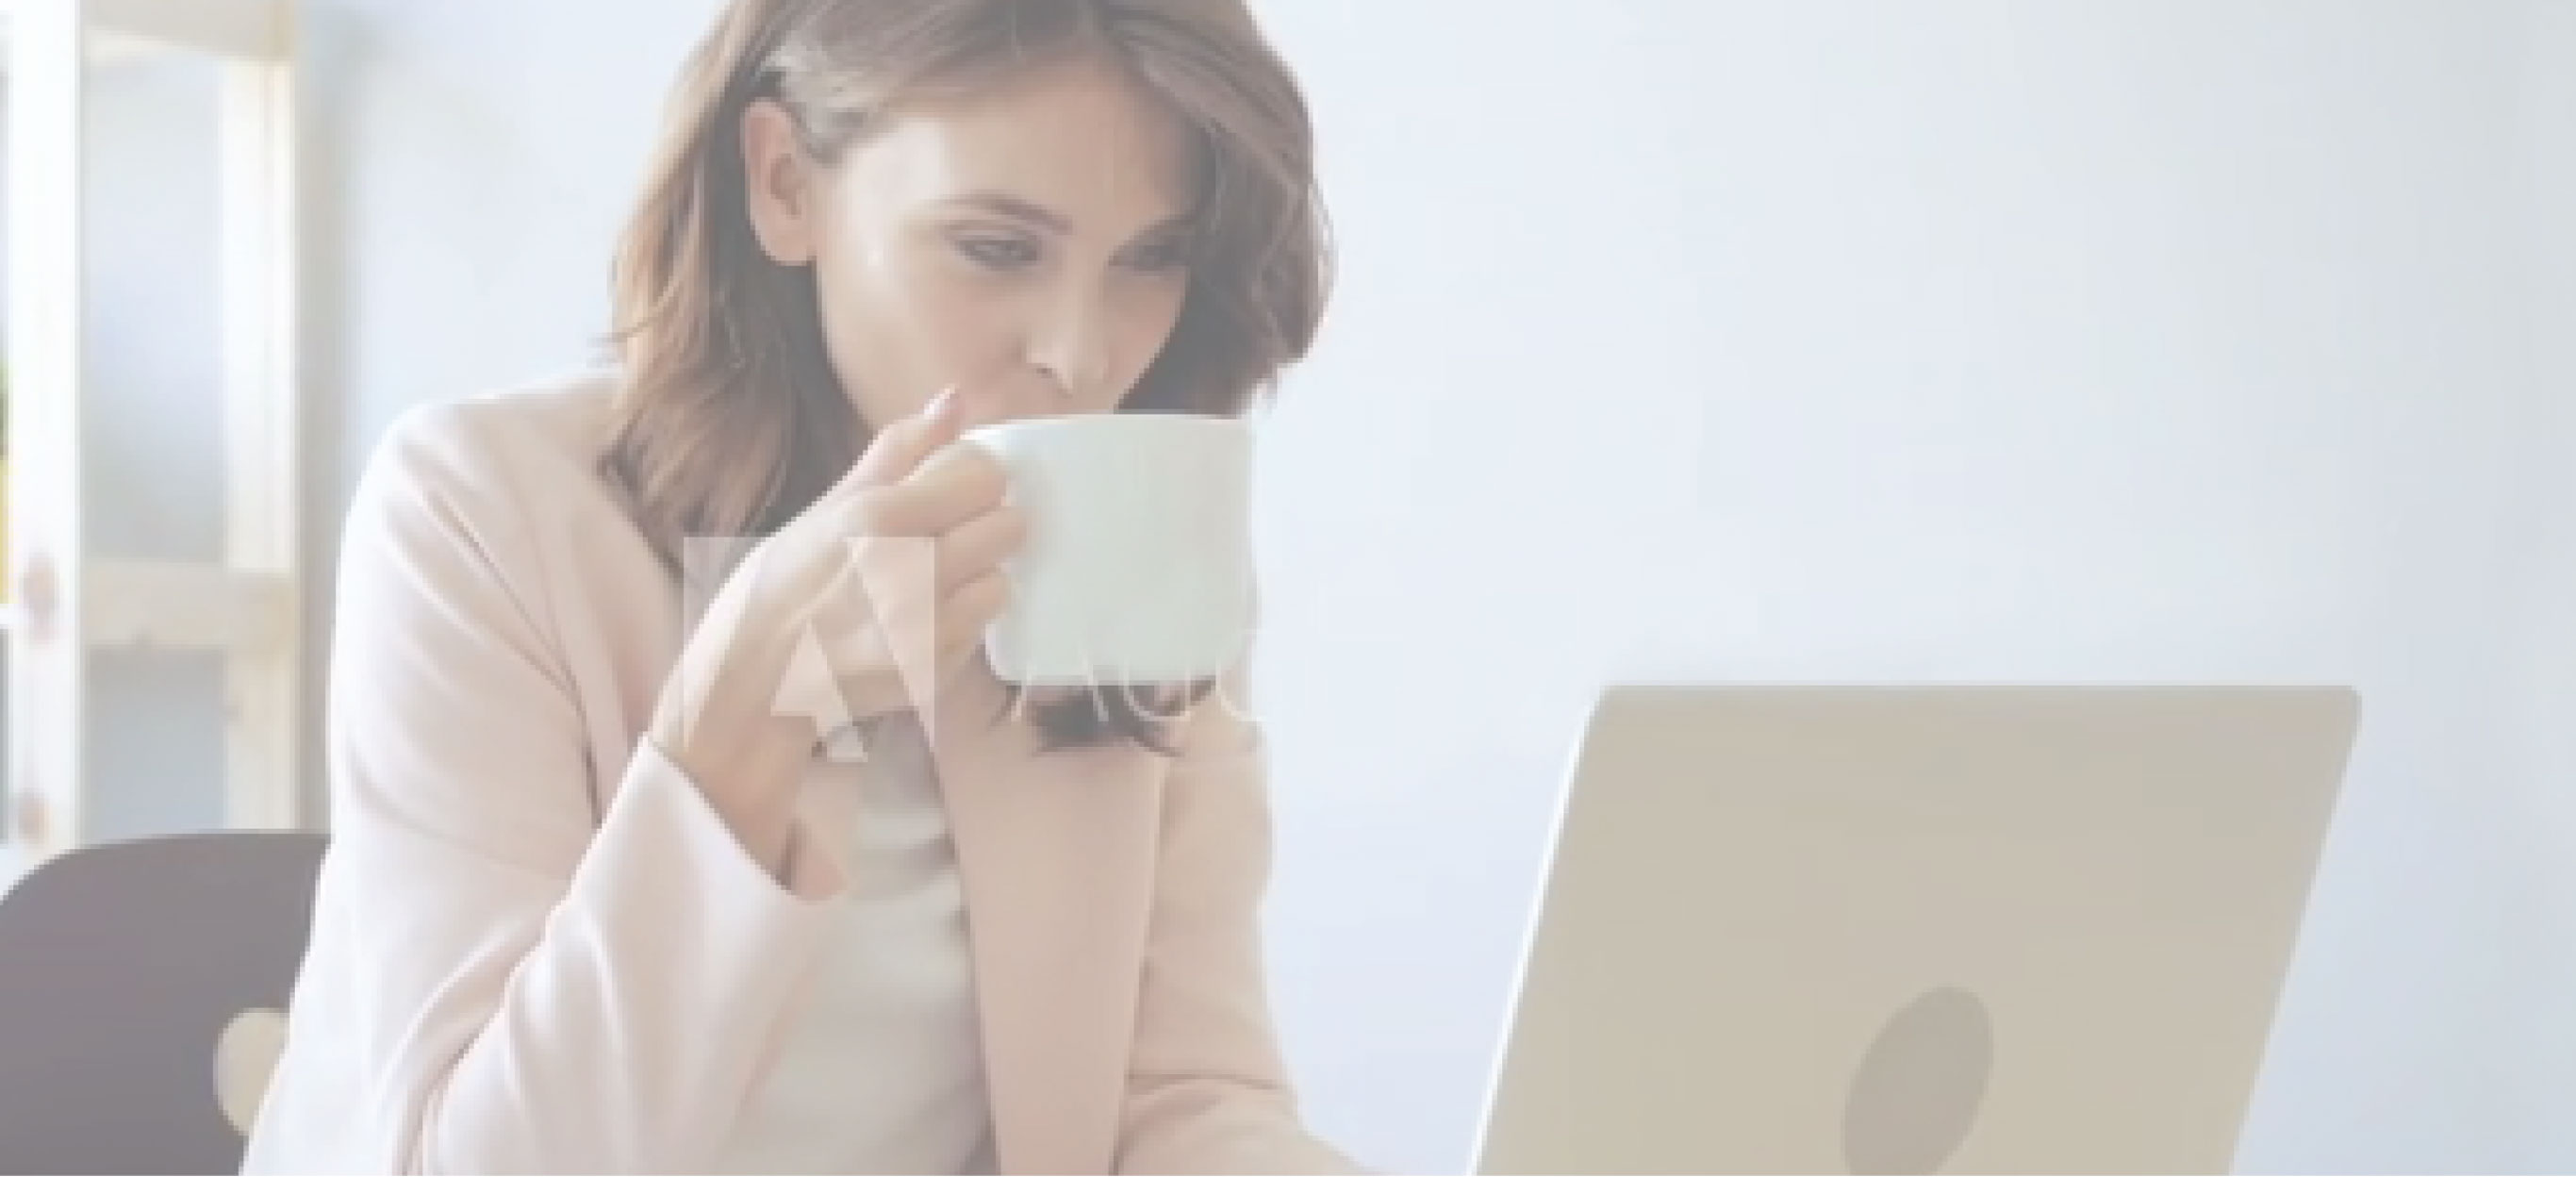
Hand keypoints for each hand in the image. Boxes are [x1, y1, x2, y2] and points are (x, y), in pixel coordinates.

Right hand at [648, 386, 1024, 872]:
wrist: (749, 691)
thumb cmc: (774, 592)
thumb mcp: (824, 510)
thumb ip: (898, 452)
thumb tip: (955, 400)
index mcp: (877, 518)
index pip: (985, 474)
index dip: (970, 477)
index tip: (947, 488)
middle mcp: (911, 573)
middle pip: (1009, 524)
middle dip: (982, 524)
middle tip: (941, 537)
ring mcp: (928, 630)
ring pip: (1002, 580)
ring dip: (976, 578)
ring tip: (927, 584)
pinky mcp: (936, 672)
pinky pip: (980, 630)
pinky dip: (959, 621)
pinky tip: (916, 620)